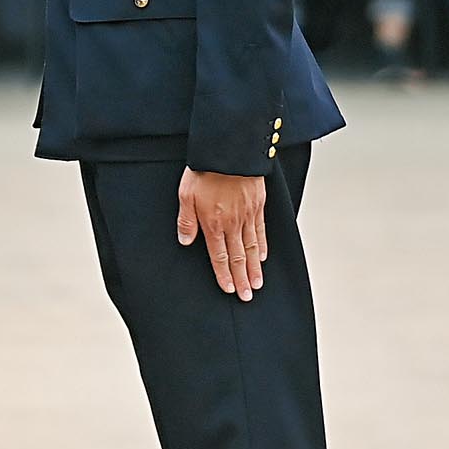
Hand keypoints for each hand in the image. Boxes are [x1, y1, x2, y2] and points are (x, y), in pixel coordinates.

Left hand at [177, 167, 269, 301]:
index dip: (224, 275)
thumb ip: (186, 220)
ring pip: (252, 247)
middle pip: (238, 257)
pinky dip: (263, 246)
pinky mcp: (258, 205)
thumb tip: (186, 241)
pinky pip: (261, 230)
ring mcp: (248, 215)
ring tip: (257, 284)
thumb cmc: (205, 171)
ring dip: (254, 268)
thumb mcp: (185, 195)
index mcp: (213, 223)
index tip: (229, 289)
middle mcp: (233, 223)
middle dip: (242, 279)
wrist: (229, 153)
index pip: (219, 256)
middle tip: (247, 296)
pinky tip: (263, 257)